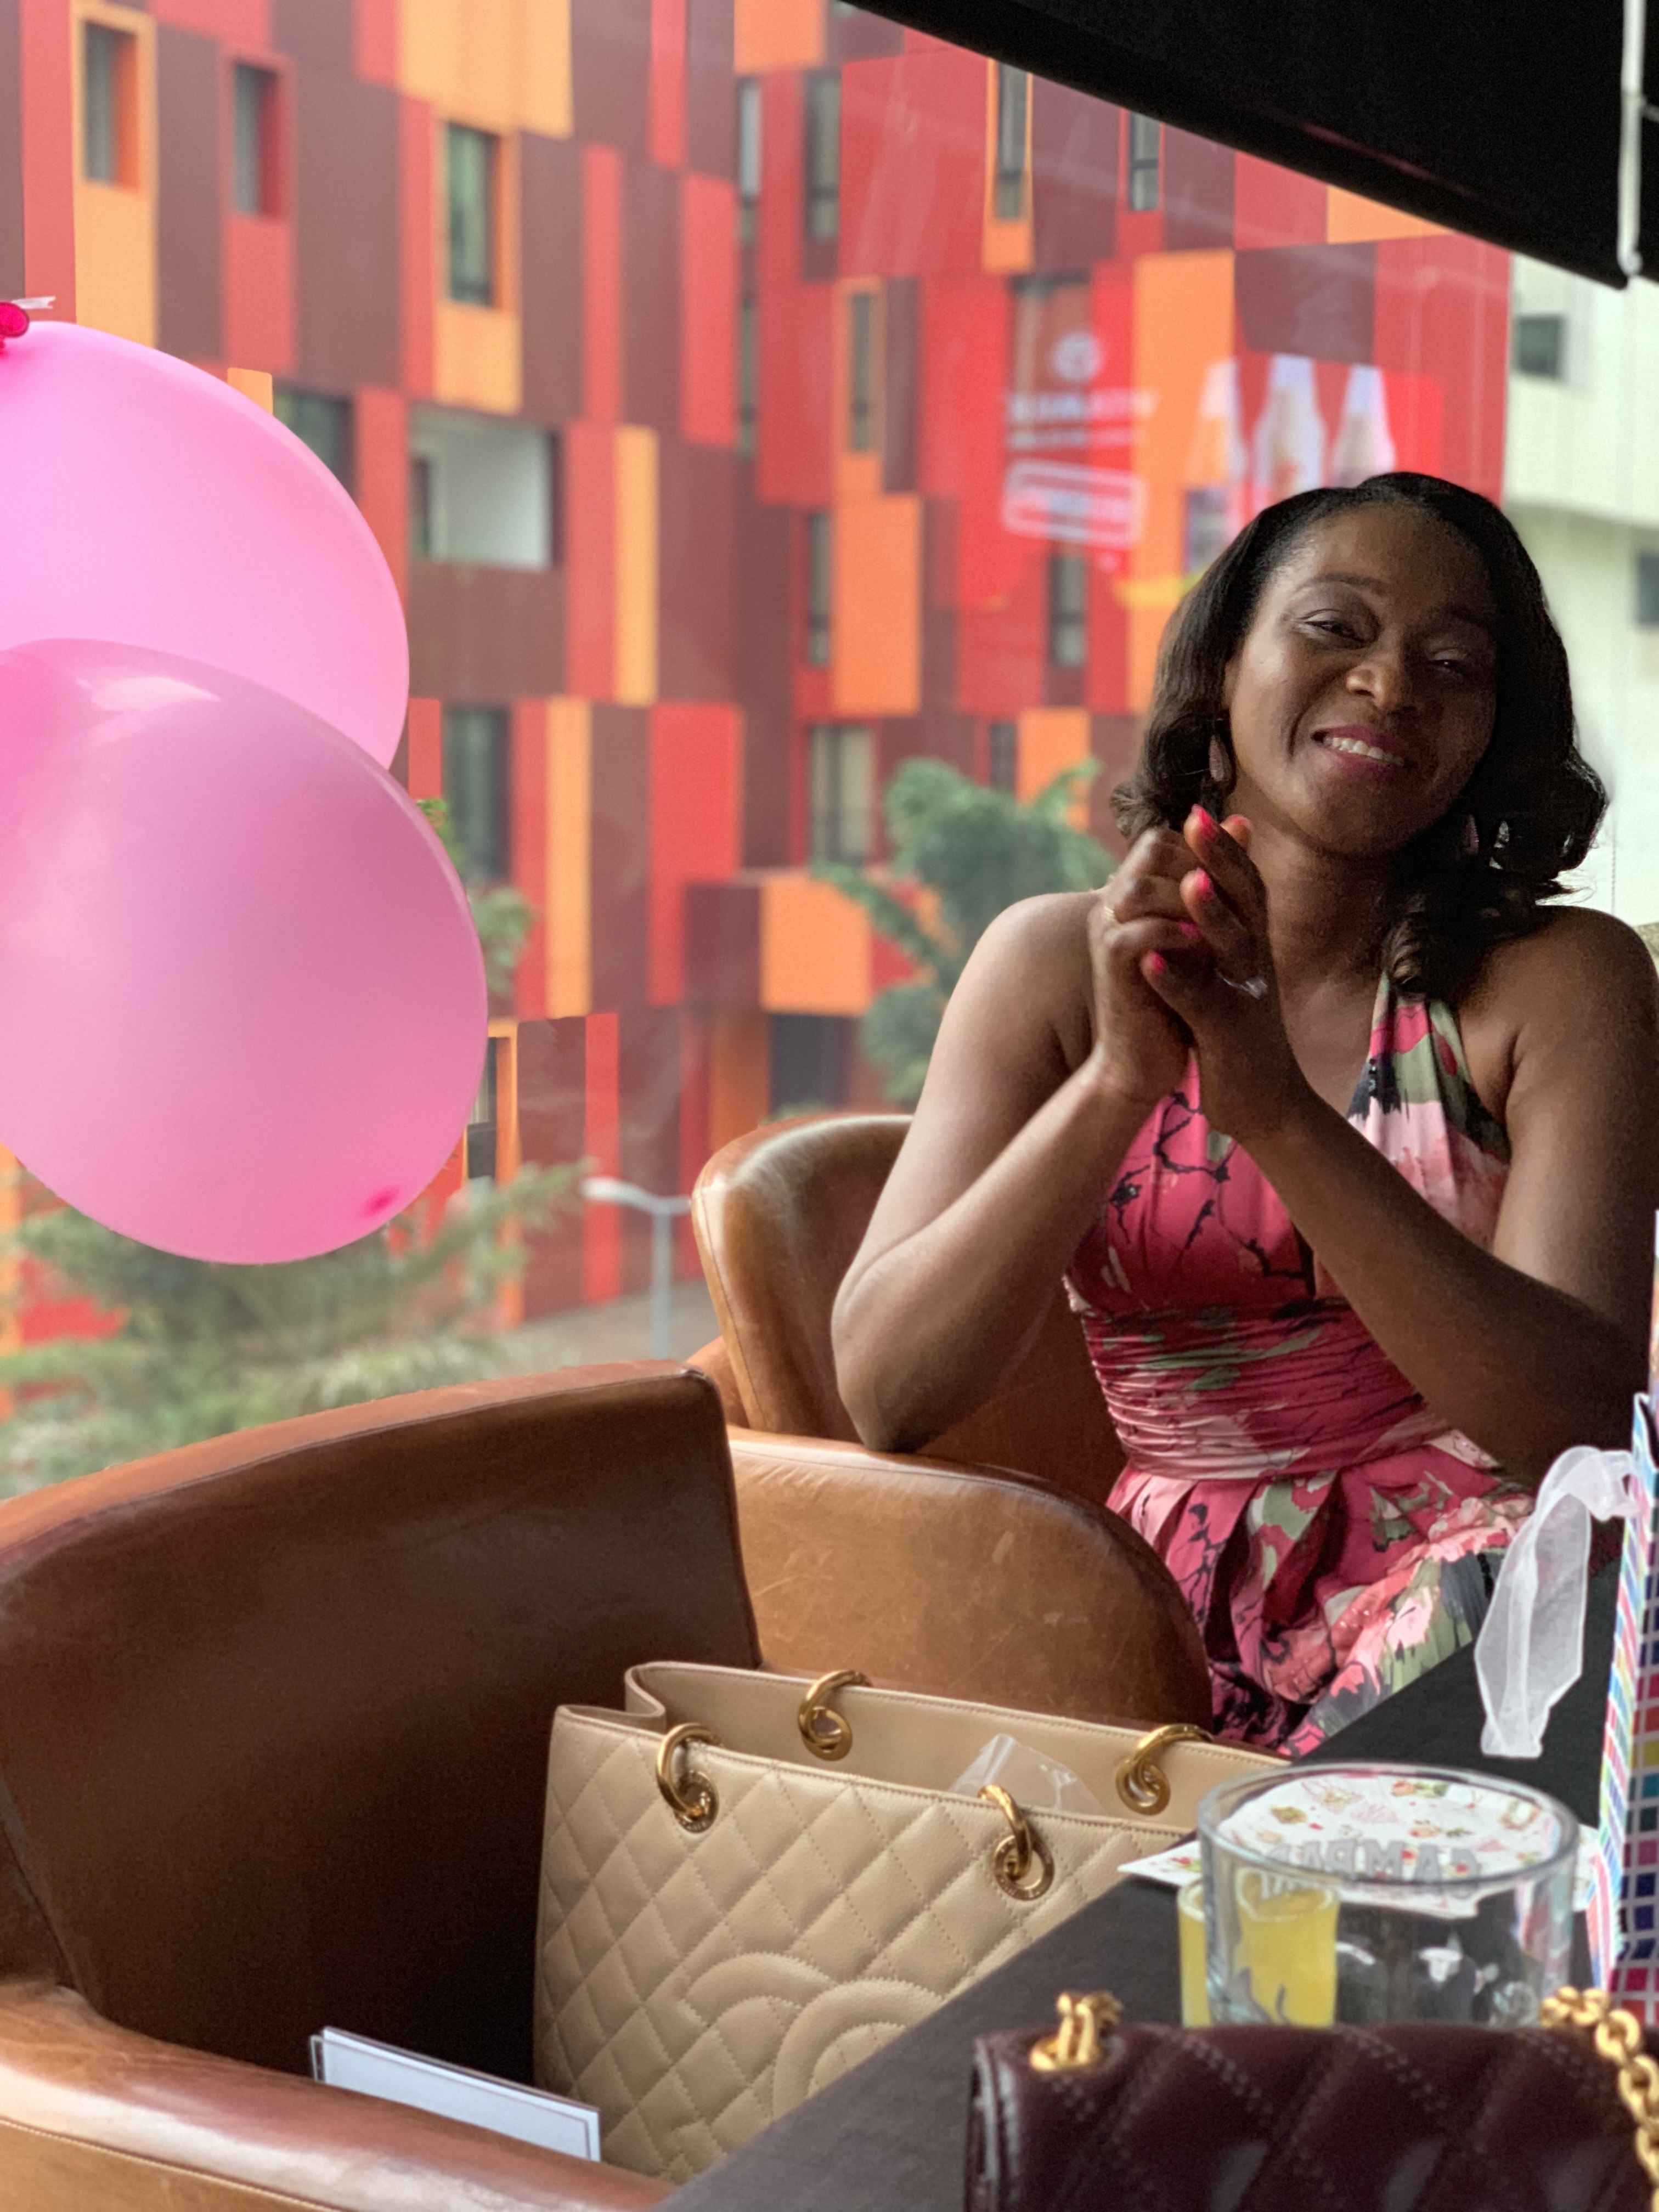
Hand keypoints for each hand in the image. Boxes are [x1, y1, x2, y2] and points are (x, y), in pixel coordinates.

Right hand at [1084, 828, 1207, 1110]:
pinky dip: (1171, 934)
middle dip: (1197, 864)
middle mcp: (1113, 905)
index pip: (1162, 840)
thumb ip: (1214, 885)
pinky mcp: (1111, 968)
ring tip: (1216, 919)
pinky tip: (1200, 943)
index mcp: (1132, 894)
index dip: (1201, 847)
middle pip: (1150, 850)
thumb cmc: (1174, 998)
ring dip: (1185, 898)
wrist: (1143, 1060)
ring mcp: (1107, 935)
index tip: (1233, 875)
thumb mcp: (1201, 933)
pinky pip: (1134, 934)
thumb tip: (1243, 823)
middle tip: (1228, 891)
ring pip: (1139, 888)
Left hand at [1136, 809, 1307, 1140]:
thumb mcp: (1234, 980)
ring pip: (1232, 948)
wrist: (1267, 1105)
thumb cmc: (1240, 1037)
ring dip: (1210, 914)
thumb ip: (1223, 935)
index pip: (1245, 888)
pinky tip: (1151, 964)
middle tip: (1196, 818)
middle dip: (1221, 860)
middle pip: (1245, 903)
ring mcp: (1246, 1000)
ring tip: (1186, 881)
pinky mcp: (1228, 1038)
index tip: (1197, 812)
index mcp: (1255, 950)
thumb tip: (1206, 888)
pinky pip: (1203, 1005)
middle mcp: (1257, 966)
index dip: (1224, 850)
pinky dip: (1179, 983)